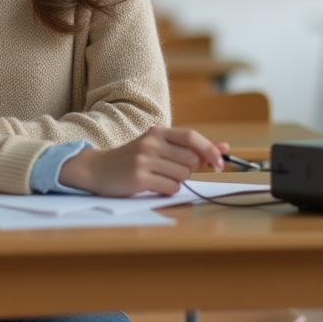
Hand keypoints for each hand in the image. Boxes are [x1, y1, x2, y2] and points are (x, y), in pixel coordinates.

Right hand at [57, 126, 228, 196]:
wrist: (97, 169)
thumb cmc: (133, 159)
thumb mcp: (158, 146)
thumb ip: (190, 147)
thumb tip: (225, 148)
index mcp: (157, 132)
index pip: (192, 137)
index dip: (210, 150)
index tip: (220, 163)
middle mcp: (151, 143)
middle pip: (191, 159)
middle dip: (190, 170)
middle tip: (174, 171)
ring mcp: (144, 160)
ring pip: (183, 175)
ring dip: (178, 181)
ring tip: (160, 177)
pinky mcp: (138, 178)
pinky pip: (171, 187)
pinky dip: (168, 189)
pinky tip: (154, 185)